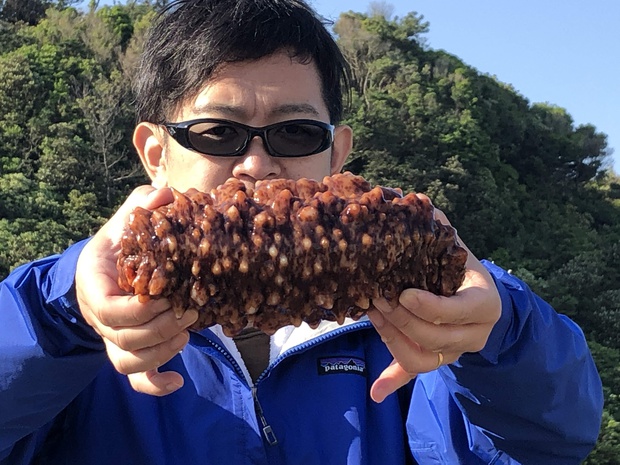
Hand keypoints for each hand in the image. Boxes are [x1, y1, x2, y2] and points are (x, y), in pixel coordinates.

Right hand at [76, 186, 197, 395]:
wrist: (109, 269)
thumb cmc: (120, 244)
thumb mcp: (127, 220)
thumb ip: (143, 205)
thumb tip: (167, 193)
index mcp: (94, 285)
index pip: (107, 309)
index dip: (137, 310)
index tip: (166, 296)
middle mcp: (100, 318)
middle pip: (122, 339)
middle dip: (158, 329)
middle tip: (188, 311)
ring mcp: (113, 337)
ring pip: (127, 362)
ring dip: (160, 353)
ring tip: (186, 334)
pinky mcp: (129, 350)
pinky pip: (136, 378)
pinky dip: (155, 385)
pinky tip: (178, 382)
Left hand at [367, 205, 500, 402]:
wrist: (474, 296)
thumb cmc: (458, 265)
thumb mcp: (452, 245)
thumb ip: (432, 225)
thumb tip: (402, 197)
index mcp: (484, 303)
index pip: (462, 311)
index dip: (432, 307)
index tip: (403, 293)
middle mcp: (474, 333)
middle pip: (437, 339)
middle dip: (402, 320)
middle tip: (376, 299)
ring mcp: (456, 351)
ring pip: (425, 359)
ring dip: (393, 340)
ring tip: (371, 315)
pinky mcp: (437, 360)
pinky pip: (417, 375)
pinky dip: (394, 381)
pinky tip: (376, 391)